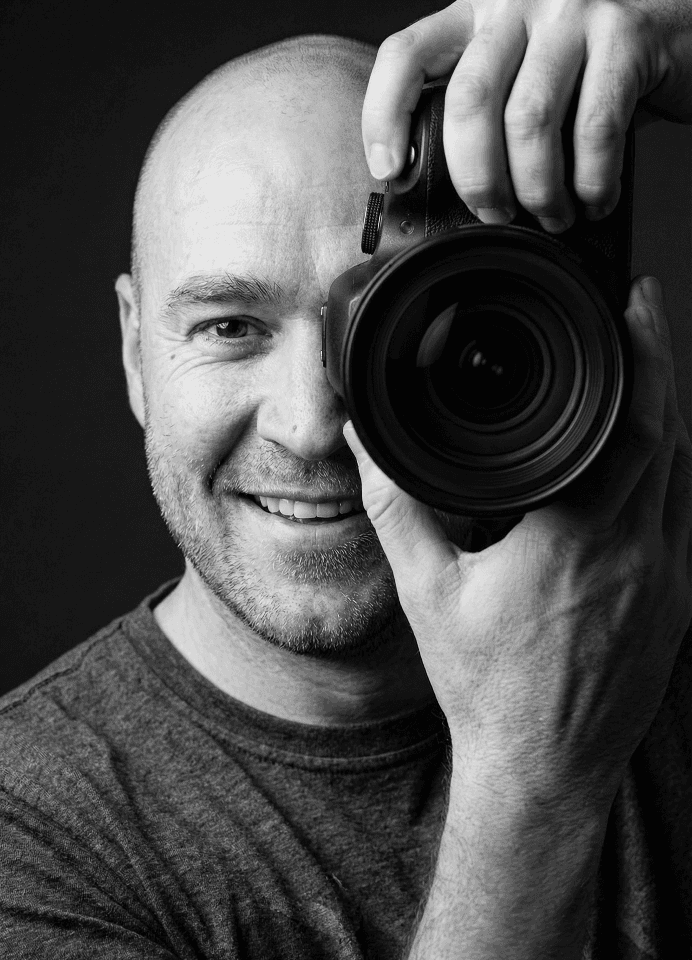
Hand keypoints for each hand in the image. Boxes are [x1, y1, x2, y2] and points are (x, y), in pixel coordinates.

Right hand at [344, 275, 691, 804]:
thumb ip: (396, 510)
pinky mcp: (677, 604)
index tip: (633, 302)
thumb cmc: (485, 685)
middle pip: (671, 431)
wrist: (543, 766)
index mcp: (578, 538)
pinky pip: (684, 514)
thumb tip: (366, 447)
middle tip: (638, 314)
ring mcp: (668, 579)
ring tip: (635, 377)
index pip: (632, 422)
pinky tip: (641, 460)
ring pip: (685, 471)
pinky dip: (669, 469)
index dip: (642, 352)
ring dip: (666, 416)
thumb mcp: (428, 593)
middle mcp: (639, 552)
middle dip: (660, 362)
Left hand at [362, 0, 691, 233]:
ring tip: (552, 216)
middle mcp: (516, 3)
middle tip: (493, 213)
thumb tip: (453, 187)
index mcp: (476, 12)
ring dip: (537, 190)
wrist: (681, 19)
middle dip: (476, 179)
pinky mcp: (626, 33)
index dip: (385, 118)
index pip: (406, 56)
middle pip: (468, 102)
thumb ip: (488, 106)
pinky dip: (592, 182)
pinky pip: (595, 129)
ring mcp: (572, 12)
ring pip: (528, 122)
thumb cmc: (593, 57)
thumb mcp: (525, 68)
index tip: (388, 172)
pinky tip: (594, 200)